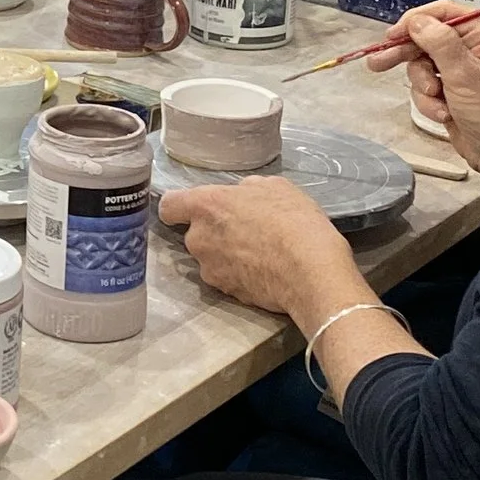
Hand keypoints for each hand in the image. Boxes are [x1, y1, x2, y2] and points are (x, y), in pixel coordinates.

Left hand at [157, 174, 355, 320]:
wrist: (310, 271)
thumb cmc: (294, 222)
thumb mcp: (275, 187)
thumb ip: (246, 190)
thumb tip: (241, 195)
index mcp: (206, 206)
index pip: (169, 206)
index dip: (179, 208)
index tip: (191, 210)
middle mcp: (199, 239)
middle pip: (194, 234)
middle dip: (214, 233)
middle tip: (245, 230)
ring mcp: (210, 269)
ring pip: (210, 259)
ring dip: (227, 256)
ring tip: (260, 252)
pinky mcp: (225, 292)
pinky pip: (227, 279)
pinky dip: (240, 275)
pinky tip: (265, 270)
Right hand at [362, 0, 479, 186]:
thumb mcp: (465, 75)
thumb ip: (440, 43)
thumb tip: (417, 21)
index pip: (446, 14)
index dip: (417, 20)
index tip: (394, 34)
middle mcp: (472, 49)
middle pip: (427, 39)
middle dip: (407, 55)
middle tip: (379, 63)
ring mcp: (460, 70)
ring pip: (422, 65)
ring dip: (423, 85)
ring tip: (435, 98)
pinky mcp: (449, 90)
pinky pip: (425, 86)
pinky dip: (428, 101)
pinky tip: (443, 113)